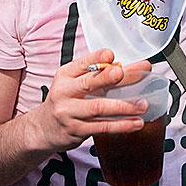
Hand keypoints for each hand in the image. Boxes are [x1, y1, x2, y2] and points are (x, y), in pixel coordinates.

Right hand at [28, 49, 151, 152]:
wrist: (43, 129)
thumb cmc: (65, 101)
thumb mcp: (73, 82)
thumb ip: (97, 75)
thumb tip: (126, 67)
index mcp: (65, 75)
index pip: (82, 63)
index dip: (96, 58)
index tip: (110, 55)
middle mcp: (65, 92)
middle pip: (88, 83)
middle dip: (106, 78)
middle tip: (122, 73)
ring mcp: (69, 112)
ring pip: (99, 107)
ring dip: (123, 106)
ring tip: (142, 105)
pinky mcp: (77, 130)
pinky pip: (102, 127)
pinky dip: (121, 125)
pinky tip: (136, 123)